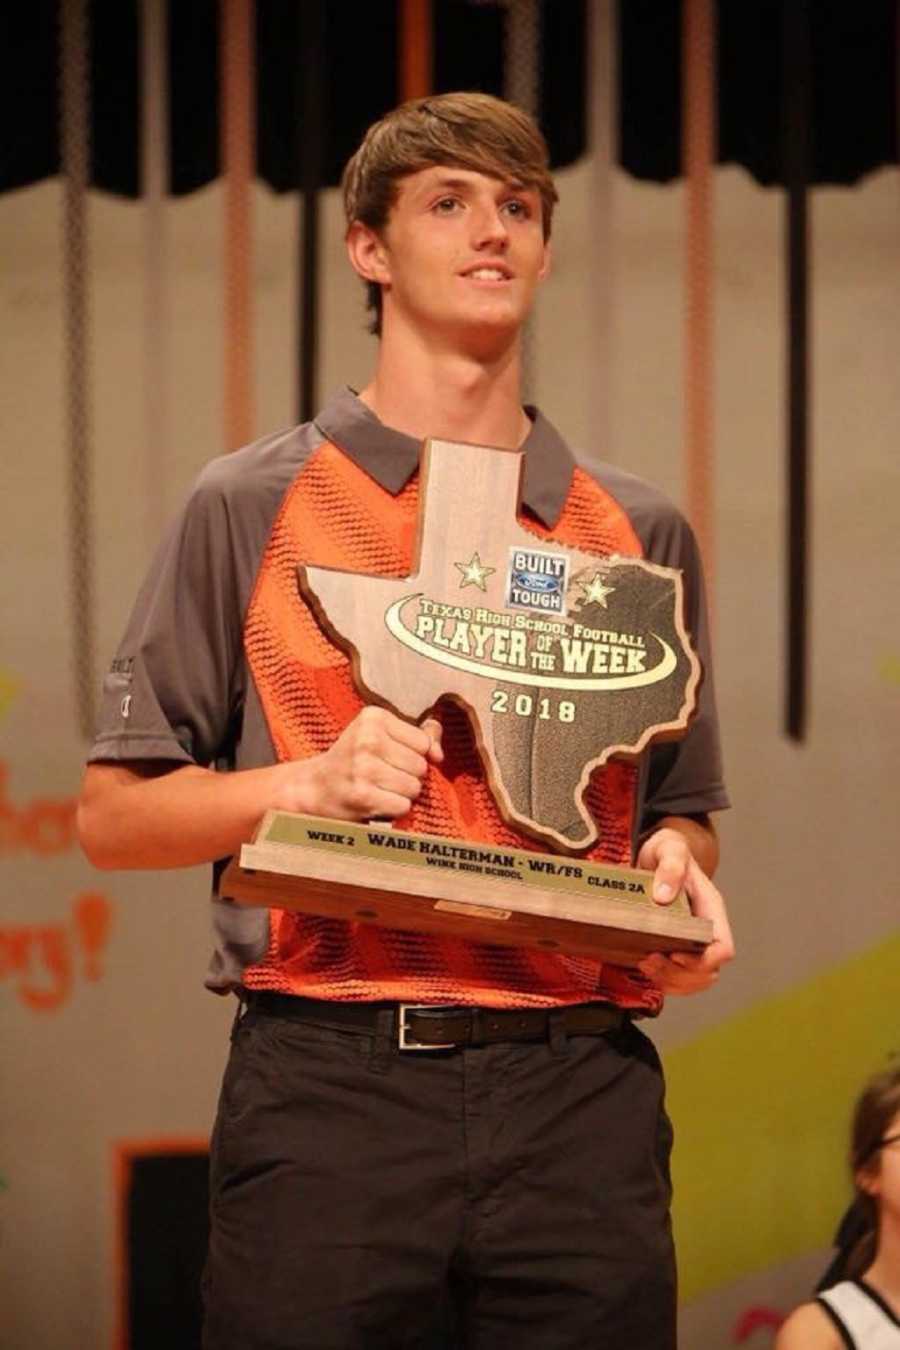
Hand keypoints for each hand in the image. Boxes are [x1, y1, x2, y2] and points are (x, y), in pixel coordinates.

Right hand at [276, 705, 442, 822]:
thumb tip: (439, 754)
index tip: (391, 757)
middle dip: (409, 776)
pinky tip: (376, 801)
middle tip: (383, 776)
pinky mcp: (362, 794)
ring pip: (414, 787)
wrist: (313, 787)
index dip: (414, 755)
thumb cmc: (353, 760)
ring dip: (402, 794)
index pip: (423, 742)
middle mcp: (367, 738)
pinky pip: (403, 806)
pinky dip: (394, 809)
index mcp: (373, 717)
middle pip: (420, 766)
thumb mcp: (380, 736)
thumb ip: (418, 737)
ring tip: (380, 789)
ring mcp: (364, 767)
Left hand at [635, 827, 734, 995]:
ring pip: (696, 979)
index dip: (703, 960)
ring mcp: (692, 940)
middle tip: (650, 960)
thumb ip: (671, 866)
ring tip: (645, 965)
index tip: (675, 955)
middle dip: (680, 974)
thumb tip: (664, 896)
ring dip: (671, 981)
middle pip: (709, 971)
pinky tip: (644, 967)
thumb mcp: (670, 849)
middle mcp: (706, 929)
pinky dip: (665, 980)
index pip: (723, 948)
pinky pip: (680, 977)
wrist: (659, 852)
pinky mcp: (676, 945)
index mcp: (711, 909)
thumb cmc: (669, 850)